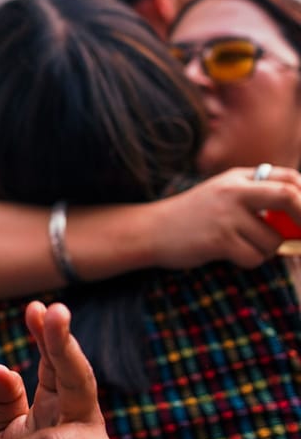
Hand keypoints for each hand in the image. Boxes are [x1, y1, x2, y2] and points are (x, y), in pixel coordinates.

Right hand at [150, 167, 300, 269]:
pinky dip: (249, 261)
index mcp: (239, 177)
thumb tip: (296, 218)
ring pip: (272, 240)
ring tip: (241, 246)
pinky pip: (254, 257)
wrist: (152, 229)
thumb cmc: (193, 215)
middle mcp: (234, 191)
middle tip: (300, 236)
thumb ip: (255, 197)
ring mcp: (227, 215)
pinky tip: (229, 255)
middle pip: (288, 196)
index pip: (289, 178)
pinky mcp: (220, 239)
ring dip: (264, 250)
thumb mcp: (222, 194)